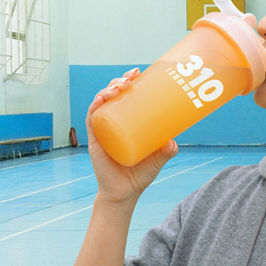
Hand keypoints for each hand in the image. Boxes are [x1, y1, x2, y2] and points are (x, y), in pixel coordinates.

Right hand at [85, 68, 176, 203]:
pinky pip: (92, 119)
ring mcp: (102, 130)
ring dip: (108, 89)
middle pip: (113, 94)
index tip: (139, 72)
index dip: (129, 81)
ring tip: (120, 86)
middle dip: (120, 81)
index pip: (125, 96)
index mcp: (126, 121)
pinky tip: (101, 99)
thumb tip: (173, 142)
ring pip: (101, 102)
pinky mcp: (95, 140)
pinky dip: (95, 107)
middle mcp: (112, 122)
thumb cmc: (139, 175)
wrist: (124, 194)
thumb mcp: (157, 160)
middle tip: (132, 77)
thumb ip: (166, 151)